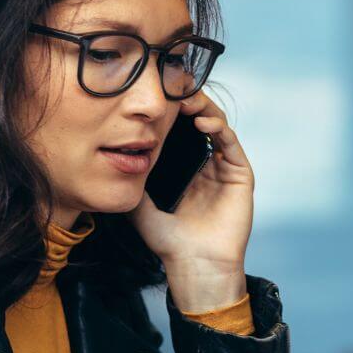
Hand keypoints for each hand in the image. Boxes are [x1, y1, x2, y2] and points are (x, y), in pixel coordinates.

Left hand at [128, 90, 254, 311]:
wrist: (193, 265)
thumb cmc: (168, 241)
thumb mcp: (140, 204)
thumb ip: (131, 179)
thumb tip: (111, 156)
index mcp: (186, 168)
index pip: (180, 129)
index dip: (171, 111)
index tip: (156, 96)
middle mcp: (207, 164)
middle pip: (200, 121)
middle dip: (188, 102)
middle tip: (173, 87)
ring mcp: (225, 168)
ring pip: (217, 126)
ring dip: (203, 108)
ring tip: (186, 99)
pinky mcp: (241, 175)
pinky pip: (231, 144)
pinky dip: (219, 128)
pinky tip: (203, 122)